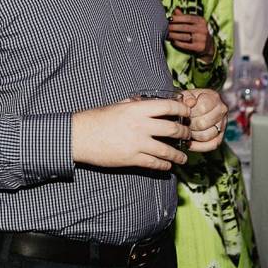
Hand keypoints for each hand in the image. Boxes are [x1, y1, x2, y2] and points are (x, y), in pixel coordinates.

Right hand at [71, 98, 191, 170]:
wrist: (80, 136)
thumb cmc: (96, 119)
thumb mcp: (117, 106)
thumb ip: (134, 104)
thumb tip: (146, 101)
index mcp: (137, 108)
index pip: (168, 106)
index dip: (182, 109)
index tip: (187, 113)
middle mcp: (140, 125)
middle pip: (172, 129)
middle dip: (184, 133)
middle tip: (188, 135)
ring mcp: (137, 143)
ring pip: (166, 150)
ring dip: (178, 155)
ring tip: (183, 157)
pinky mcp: (132, 159)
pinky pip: (154, 163)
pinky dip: (164, 165)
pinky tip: (167, 166)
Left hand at [167, 11, 213, 58]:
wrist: (209, 46)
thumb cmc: (197, 31)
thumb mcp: (194, 23)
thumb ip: (185, 17)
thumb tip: (175, 9)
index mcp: (201, 20)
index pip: (188, 18)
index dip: (177, 18)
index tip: (169, 19)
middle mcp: (202, 29)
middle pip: (184, 27)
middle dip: (173, 27)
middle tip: (164, 28)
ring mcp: (201, 38)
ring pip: (184, 36)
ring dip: (173, 36)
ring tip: (166, 35)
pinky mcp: (199, 47)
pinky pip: (186, 45)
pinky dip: (178, 43)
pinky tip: (172, 41)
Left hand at [180, 89, 226, 152]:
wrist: (197, 106)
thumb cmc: (190, 101)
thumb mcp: (186, 95)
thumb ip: (186, 97)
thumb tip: (190, 102)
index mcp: (214, 97)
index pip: (202, 108)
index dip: (189, 113)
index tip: (183, 113)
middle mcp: (222, 110)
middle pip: (203, 124)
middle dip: (189, 125)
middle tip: (183, 123)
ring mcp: (223, 125)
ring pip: (206, 136)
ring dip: (193, 135)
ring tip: (186, 131)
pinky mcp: (220, 137)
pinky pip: (211, 146)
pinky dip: (198, 146)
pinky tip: (189, 142)